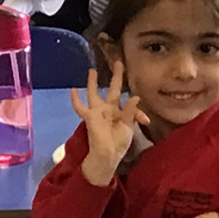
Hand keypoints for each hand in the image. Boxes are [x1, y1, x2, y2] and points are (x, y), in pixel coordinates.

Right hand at [71, 64, 149, 186]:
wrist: (107, 155)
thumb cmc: (119, 142)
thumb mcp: (128, 127)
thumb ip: (131, 111)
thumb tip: (136, 96)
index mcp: (121, 111)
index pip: (130, 103)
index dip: (138, 111)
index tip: (146, 121)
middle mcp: (109, 108)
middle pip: (113, 88)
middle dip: (116, 76)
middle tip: (118, 62)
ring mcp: (98, 111)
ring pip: (94, 93)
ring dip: (93, 82)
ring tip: (92, 70)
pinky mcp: (89, 116)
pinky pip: (79, 107)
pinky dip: (75, 99)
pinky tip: (72, 89)